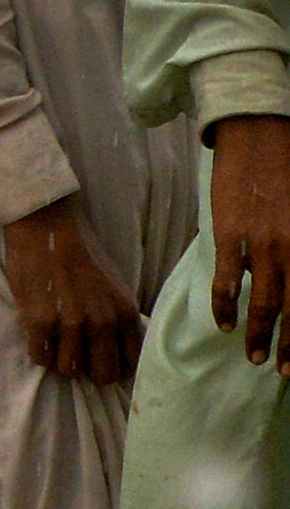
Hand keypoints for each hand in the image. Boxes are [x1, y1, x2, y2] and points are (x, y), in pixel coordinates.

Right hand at [5, 194, 145, 388]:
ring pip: (68, 369)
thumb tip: (115, 347)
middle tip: (77, 358)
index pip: (129, 362)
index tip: (102, 361)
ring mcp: (69, 323)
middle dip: (90, 371)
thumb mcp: (115, 285)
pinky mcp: (38, 321)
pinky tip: (39, 336)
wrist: (46, 226)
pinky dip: (40, 352)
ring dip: (61, 361)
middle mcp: (101, 322)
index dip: (115, 367)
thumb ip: (117, 316)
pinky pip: (40, 357)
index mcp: (123, 312)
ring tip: (55, 344)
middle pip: (101, 374)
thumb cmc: (80, 252)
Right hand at [210, 116, 289, 370]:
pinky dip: (225, 305)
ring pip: (262, 302)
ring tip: (253, 356)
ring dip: (258, 334)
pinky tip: (224, 324)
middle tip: (283, 371)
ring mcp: (262, 243)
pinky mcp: (231, 234)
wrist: (262, 136)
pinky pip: (227, 279)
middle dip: (289, 345)